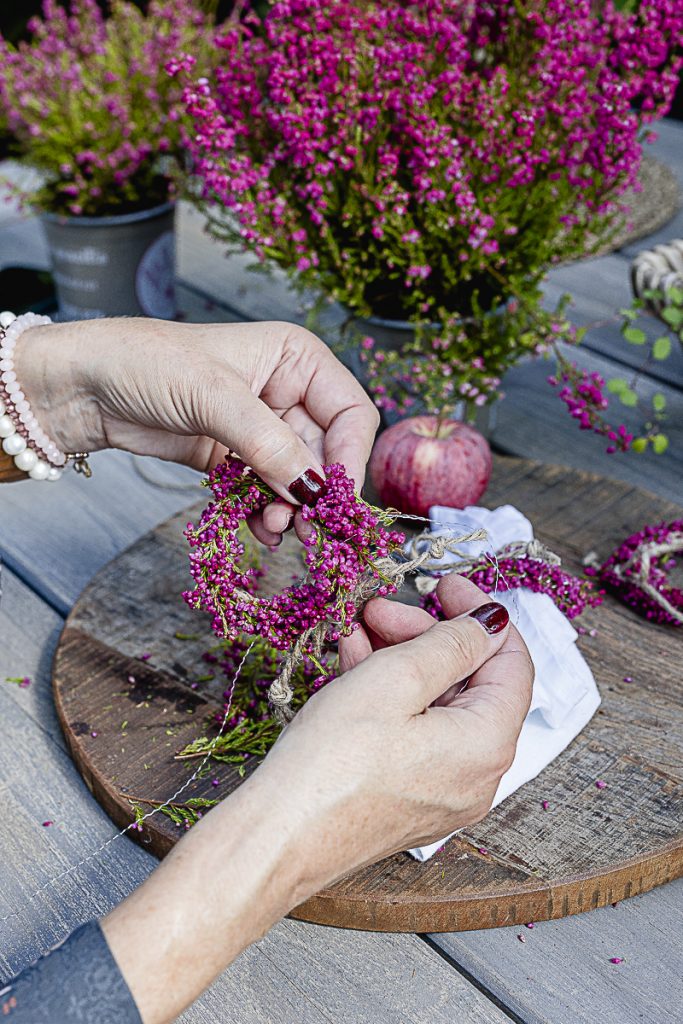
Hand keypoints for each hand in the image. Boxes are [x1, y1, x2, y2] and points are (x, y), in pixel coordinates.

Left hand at [17, 317, 378, 542]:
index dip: (348, 456)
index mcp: (296, 358)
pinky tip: (260, 529)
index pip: (350, 412)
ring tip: (273, 527)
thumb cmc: (144, 363)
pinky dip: (267, 512)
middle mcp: (286, 390)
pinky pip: (266, 490)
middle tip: (307, 529)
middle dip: (315, 491)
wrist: (80, 386)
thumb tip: (313, 489)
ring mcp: (260, 426)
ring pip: (297, 477)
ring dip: (290, 507)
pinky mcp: (233, 456)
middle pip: (326, 451)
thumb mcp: (212, 396)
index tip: (333, 497)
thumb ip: (268, 443)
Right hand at [101, 574, 531, 1023]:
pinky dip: (392, 698)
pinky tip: (351, 668)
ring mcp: (446, 793)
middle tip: (379, 609)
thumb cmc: (331, 762)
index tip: (443, 586)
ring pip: (439, 706)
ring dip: (401, 661)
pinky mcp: (412, 801)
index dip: (480, 615)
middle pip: (470, 683)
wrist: (277, 841)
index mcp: (488, 745)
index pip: (511, 663)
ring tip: (354, 634)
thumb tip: (493, 622)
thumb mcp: (394, 679)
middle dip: (425, 636)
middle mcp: (479, 775)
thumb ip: (452, 644)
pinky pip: (418, 735)